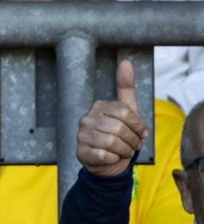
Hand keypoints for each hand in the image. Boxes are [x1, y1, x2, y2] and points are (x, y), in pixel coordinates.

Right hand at [77, 59, 146, 177]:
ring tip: (126, 151)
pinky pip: (103, 155)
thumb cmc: (119, 134)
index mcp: (98, 107)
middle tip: (135, 145)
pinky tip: (114, 157)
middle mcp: (87, 120)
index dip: (138, 125)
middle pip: (118, 128)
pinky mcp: (80, 152)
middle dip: (132, 139)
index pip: (124, 113)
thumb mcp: (127, 110)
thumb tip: (125, 63)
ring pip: (111, 142)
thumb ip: (125, 87)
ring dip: (124, 149)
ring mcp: (81, 136)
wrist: (108, 161)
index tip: (142, 133)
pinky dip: (114, 158)